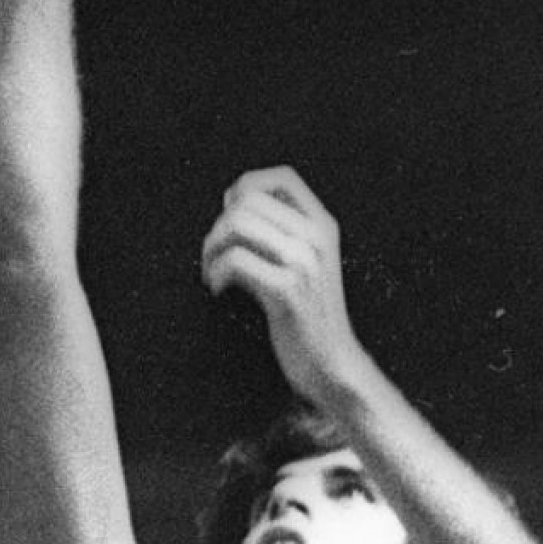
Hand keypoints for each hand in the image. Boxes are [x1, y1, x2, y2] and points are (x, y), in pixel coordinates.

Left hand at [201, 167, 374, 403]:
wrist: (332, 366)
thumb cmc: (307, 315)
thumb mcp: (307, 263)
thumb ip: (284, 230)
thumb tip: (233, 199)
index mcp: (323, 226)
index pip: (283, 177)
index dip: (247, 186)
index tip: (231, 216)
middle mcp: (317, 238)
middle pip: (248, 200)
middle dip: (218, 226)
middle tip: (213, 255)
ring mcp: (304, 264)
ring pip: (237, 225)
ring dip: (211, 248)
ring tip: (211, 271)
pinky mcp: (287, 291)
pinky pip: (234, 261)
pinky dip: (214, 273)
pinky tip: (216, 289)